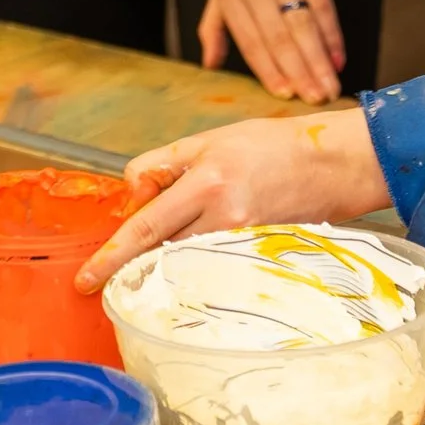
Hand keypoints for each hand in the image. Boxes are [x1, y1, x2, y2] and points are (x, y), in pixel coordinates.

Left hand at [72, 111, 392, 291]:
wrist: (336, 164)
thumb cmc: (274, 145)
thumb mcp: (211, 140)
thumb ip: (166, 166)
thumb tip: (134, 195)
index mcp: (209, 180)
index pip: (147, 225)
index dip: (113, 253)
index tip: (89, 276)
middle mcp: (226, 215)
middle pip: (161, 252)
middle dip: (125, 268)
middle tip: (95, 283)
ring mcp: (245, 240)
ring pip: (186, 262)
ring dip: (160, 265)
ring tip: (141, 268)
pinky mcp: (259, 254)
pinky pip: (213, 267)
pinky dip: (193, 266)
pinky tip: (186, 265)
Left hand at [200, 0, 343, 99]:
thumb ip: (214, 26)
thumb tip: (210, 64)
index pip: (249, 40)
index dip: (268, 70)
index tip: (285, 96)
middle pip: (278, 37)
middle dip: (299, 73)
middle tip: (316, 100)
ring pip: (301, 24)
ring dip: (318, 59)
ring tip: (330, 85)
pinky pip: (322, 2)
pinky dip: (332, 31)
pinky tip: (338, 54)